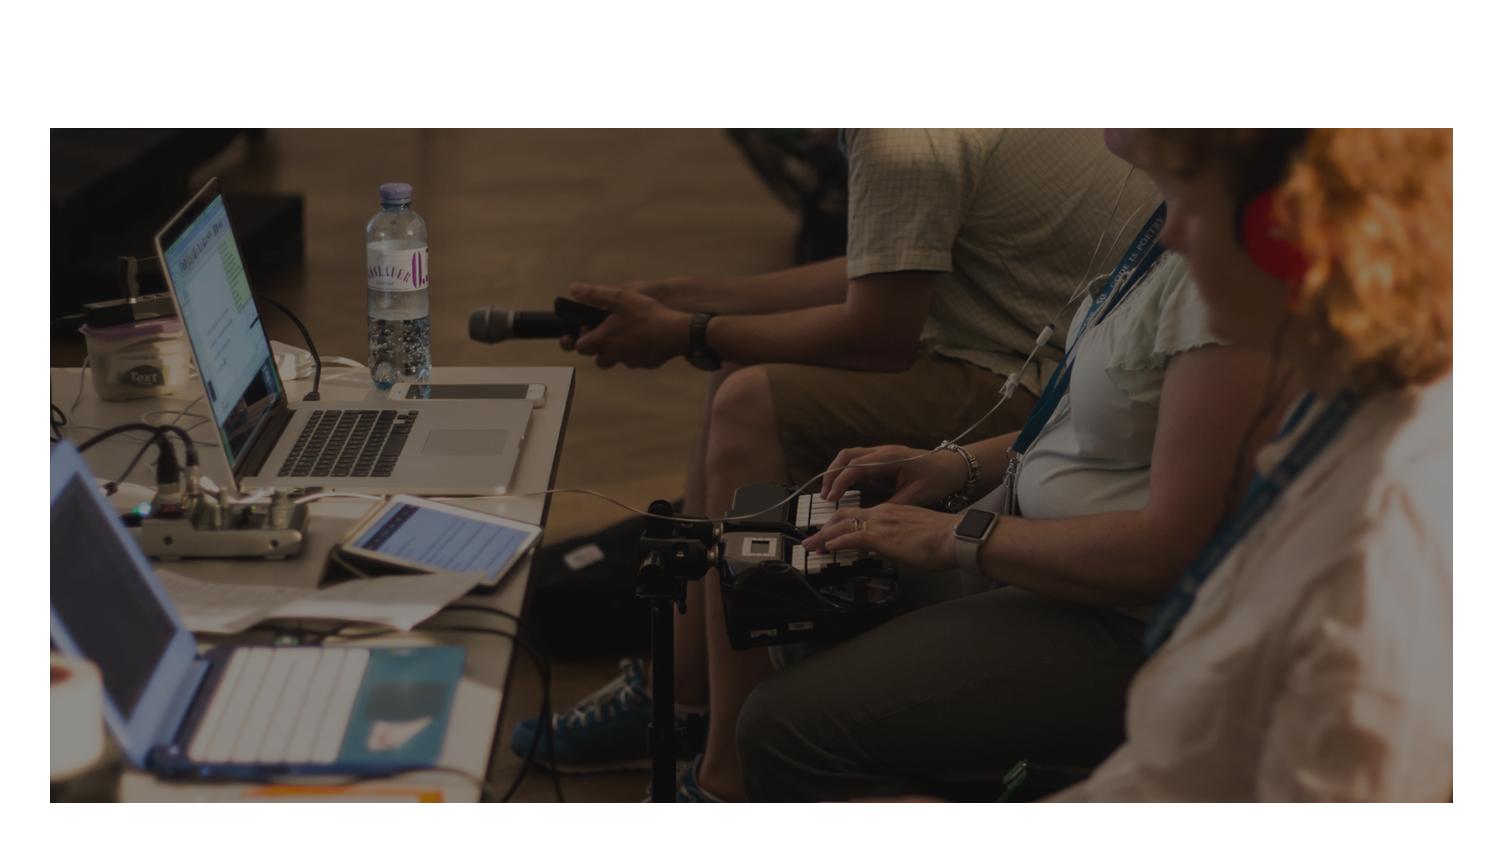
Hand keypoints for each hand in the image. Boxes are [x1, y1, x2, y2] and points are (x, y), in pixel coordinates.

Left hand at [560, 283, 692, 368]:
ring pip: (617, 361)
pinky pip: (635, 360)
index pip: (581, 347)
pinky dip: (635, 352)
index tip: (589, 328)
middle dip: (598, 349)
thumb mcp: (620, 297)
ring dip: (616, 352)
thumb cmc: (647, 314)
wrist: (676, 332)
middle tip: (607, 334)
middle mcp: (615, 354)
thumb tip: (574, 289)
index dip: (581, 338)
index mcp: (605, 339)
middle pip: (598, 359)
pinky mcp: (646, 363)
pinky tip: (644, 339)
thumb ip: (595, 294)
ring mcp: (631, 361)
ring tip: (625, 335)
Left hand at [801, 503, 960, 572]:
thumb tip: (897, 547)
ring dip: (825, 536)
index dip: (841, 524)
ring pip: (844, 525)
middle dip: (826, 528)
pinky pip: (853, 537)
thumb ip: (902, 538)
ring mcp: (882, 524)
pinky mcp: (883, 537)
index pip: (859, 515)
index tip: (831, 534)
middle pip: (845, 517)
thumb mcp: (917, 534)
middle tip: (813, 540)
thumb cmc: (944, 538)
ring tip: (812, 546)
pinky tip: (829, 547)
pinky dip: (838, 541)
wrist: (955, 537)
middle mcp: (883, 514)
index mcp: (892, 512)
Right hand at [820, 444, 969, 506]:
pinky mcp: (882, 463)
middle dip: (831, 474)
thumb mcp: (917, 495)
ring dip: (836, 473)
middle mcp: (883, 452)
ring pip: (850, 458)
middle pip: (847, 456)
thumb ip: (894, 505)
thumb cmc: (939, 478)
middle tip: (824, 496)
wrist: (953, 467)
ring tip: (829, 494)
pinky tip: (842, 490)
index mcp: (890, 457)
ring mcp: (881, 456)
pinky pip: (858, 465)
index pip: (856, 466)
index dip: (841, 482)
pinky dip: (846, 475)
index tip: (831, 497)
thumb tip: (873, 518)